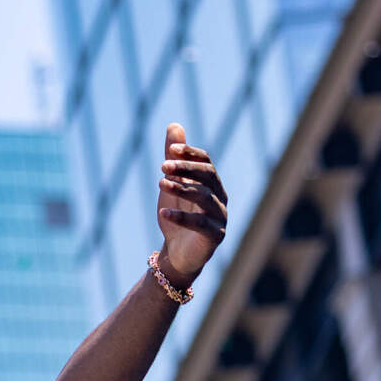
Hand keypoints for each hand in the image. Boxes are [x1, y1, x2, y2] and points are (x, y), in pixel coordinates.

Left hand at [154, 122, 227, 287]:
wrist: (177, 254)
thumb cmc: (177, 216)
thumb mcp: (173, 185)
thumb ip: (174, 158)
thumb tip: (174, 125)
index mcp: (212, 184)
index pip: (206, 162)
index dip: (190, 153)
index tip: (170, 149)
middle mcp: (220, 198)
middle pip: (207, 177)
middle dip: (186, 169)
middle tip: (163, 165)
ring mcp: (220, 217)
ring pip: (204, 198)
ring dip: (182, 188)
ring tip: (160, 183)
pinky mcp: (215, 236)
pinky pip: (200, 224)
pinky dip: (181, 218)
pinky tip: (163, 213)